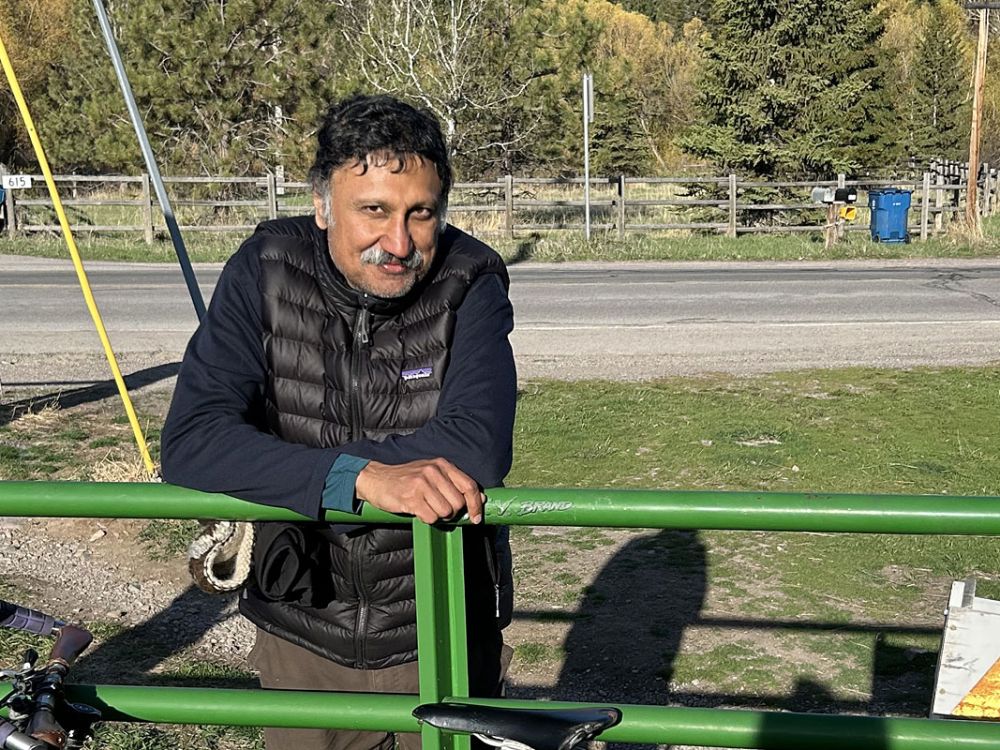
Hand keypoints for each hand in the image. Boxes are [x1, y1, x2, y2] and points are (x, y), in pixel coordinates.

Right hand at [355, 458, 484, 524]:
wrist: (376, 479)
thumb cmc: (406, 479)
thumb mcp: (432, 474)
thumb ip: (454, 483)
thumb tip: (480, 497)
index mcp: (442, 465)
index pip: (469, 486)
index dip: (476, 504)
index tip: (476, 517)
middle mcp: (434, 472)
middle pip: (458, 503)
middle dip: (451, 511)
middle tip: (437, 507)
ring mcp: (422, 484)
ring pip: (446, 512)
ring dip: (438, 515)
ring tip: (426, 507)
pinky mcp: (411, 498)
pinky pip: (431, 517)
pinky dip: (426, 518)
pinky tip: (417, 510)